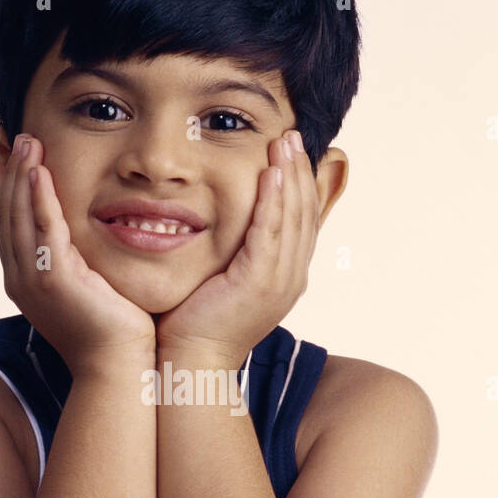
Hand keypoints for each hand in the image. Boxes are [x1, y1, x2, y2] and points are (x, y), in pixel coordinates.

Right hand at [0, 134, 155, 374]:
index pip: (11, 224)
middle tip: (20, 136)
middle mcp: (20, 279)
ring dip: (21, 176)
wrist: (119, 365)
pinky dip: (38, 198)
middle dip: (11, 173)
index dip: (10, 187)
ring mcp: (32, 280)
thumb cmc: (112, 330)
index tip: (17, 154)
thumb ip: (78, 260)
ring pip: (19, 217)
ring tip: (28, 142)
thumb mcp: (88, 287)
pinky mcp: (53, 280)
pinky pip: (42, 229)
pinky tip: (38, 172)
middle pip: (7, 215)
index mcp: (25, 280)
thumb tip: (84, 240)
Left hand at [156, 129, 318, 366]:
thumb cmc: (197, 324)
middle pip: (304, 214)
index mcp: (286, 277)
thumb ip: (234, 254)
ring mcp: (278, 281)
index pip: (302, 221)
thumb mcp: (224, 281)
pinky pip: (271, 233)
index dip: (300, 183)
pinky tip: (271, 173)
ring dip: (290, 176)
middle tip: (295, 135)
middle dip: (300, 171)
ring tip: (285, 142)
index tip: (293, 151)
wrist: (193, 362)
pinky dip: (273, 201)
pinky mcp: (258, 282)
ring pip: (292, 218)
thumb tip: (227, 228)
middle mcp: (290, 278)